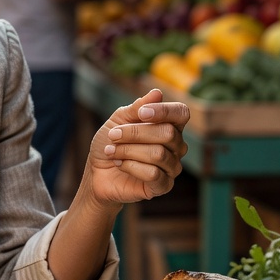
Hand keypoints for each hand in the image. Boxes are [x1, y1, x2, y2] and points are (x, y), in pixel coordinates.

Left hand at [85, 88, 188, 205]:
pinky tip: (120, 164)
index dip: (164, 111)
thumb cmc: (111, 143)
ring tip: (111, 151)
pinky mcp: (163, 186)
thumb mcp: (118, 120)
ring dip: (128, 150)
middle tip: (113, 135)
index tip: (141, 113)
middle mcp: (176, 146)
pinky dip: (131, 166)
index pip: (181, 113)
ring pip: (158, 154)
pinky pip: (153, 174)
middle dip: (135, 133)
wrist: (97, 172)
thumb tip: (157, 93)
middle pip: (167, 133)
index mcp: (169, 125)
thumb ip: (137, 107)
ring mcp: (172, 167)